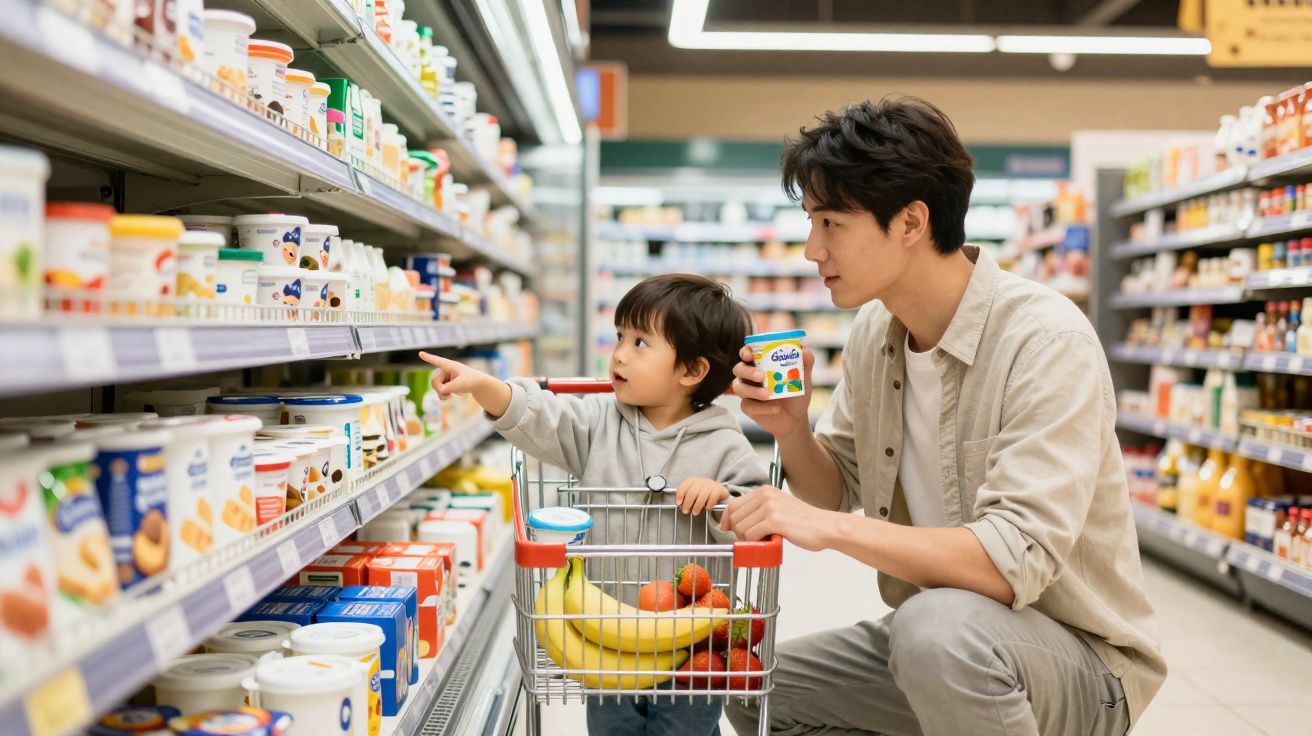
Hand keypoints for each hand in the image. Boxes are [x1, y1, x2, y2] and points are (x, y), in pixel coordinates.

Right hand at [418, 352, 493, 399]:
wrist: (478, 385)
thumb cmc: (471, 381)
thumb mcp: (461, 385)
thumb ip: (449, 388)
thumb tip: (440, 391)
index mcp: (450, 366)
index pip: (438, 361)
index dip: (428, 358)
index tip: (420, 353)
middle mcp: (445, 370)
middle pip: (434, 381)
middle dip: (440, 390)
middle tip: (449, 397)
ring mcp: (445, 377)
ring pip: (436, 387)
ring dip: (442, 394)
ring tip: (451, 398)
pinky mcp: (445, 383)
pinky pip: (439, 391)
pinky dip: (443, 396)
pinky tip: (450, 396)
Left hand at [675, 478, 729, 515]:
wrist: (718, 489)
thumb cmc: (702, 492)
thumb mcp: (693, 492)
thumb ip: (686, 497)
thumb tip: (680, 505)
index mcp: (692, 481)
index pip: (684, 487)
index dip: (680, 495)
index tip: (678, 504)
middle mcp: (701, 481)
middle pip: (692, 492)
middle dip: (687, 503)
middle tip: (685, 511)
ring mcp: (710, 485)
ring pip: (702, 496)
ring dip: (697, 506)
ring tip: (695, 513)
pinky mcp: (718, 490)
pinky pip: (712, 498)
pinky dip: (708, 504)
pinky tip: (706, 508)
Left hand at [719, 485, 833, 550]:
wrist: (825, 527)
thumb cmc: (804, 522)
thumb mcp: (779, 507)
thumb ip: (760, 510)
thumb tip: (737, 521)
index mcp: (765, 490)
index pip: (733, 504)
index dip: (726, 519)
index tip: (726, 528)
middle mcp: (766, 495)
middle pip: (734, 517)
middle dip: (738, 532)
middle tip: (752, 539)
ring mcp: (770, 507)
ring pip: (741, 527)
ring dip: (748, 539)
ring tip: (764, 540)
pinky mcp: (775, 521)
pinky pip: (751, 535)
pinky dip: (755, 543)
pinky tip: (768, 542)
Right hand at [732, 345, 815, 439]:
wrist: (797, 417)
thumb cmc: (796, 394)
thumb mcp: (804, 379)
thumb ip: (806, 365)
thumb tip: (806, 351)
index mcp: (761, 365)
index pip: (747, 354)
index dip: (745, 352)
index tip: (750, 354)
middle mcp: (751, 377)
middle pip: (738, 369)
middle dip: (747, 371)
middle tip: (761, 376)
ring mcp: (748, 393)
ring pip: (739, 388)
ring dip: (753, 391)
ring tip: (768, 395)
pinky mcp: (749, 408)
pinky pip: (748, 406)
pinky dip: (762, 408)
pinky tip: (776, 408)